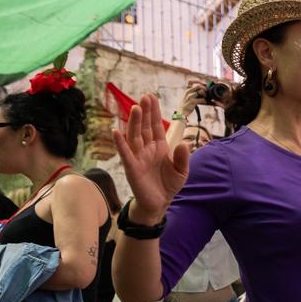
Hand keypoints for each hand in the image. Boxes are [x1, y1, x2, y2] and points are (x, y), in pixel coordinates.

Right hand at [113, 93, 188, 222]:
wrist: (159, 203)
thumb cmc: (168, 185)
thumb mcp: (181, 171)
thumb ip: (182, 158)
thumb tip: (184, 144)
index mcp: (159, 147)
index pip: (155, 126)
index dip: (154, 112)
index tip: (151, 97)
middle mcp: (147, 149)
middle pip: (144, 127)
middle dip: (144, 112)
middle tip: (144, 97)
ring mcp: (138, 157)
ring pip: (135, 136)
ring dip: (134, 123)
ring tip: (135, 108)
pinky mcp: (132, 168)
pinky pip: (125, 154)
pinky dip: (121, 143)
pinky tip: (116, 131)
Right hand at [177, 81, 206, 123]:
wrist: (181, 112)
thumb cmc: (186, 105)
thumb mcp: (186, 97)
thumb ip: (192, 93)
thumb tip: (202, 91)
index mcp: (186, 90)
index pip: (191, 82)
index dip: (198, 81)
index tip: (203, 84)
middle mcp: (187, 92)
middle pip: (198, 86)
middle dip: (204, 88)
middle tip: (206, 92)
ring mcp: (190, 96)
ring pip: (201, 91)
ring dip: (205, 94)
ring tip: (205, 98)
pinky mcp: (192, 101)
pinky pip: (202, 99)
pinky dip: (205, 101)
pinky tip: (204, 102)